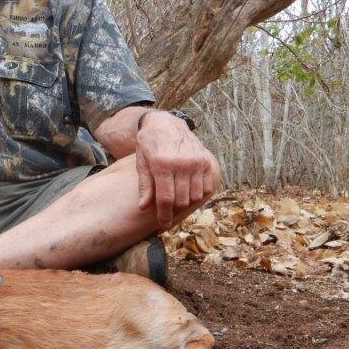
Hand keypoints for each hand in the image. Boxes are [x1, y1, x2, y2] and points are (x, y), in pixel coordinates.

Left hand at [136, 112, 217, 229]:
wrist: (166, 122)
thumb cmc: (149, 144)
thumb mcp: (141, 162)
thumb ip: (144, 185)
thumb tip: (143, 207)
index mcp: (163, 165)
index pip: (166, 199)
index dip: (164, 215)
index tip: (163, 225)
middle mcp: (182, 164)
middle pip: (182, 200)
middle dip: (174, 211)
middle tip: (167, 214)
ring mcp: (196, 162)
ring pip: (195, 196)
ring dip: (186, 203)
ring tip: (177, 203)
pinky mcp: (205, 160)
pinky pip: (206, 186)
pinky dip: (199, 194)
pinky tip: (188, 193)